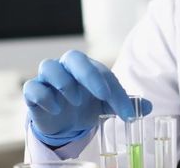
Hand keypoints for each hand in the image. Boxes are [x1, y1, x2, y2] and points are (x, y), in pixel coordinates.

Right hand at [23, 50, 152, 144]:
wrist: (64, 123)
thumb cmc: (85, 106)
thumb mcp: (107, 105)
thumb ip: (125, 103)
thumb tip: (147, 107)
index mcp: (85, 68)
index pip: (100, 71)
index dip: (114, 90)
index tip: (125, 111)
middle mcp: (65, 68)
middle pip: (72, 57)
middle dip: (88, 74)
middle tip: (101, 94)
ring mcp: (47, 80)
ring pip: (48, 66)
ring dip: (64, 82)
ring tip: (75, 100)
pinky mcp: (33, 94)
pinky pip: (32, 87)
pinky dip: (43, 96)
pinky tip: (56, 108)